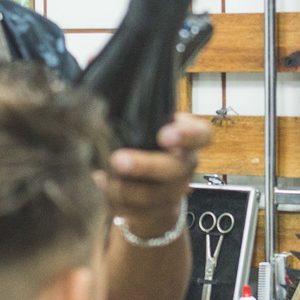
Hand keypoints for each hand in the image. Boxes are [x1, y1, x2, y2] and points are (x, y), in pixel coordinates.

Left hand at [105, 114, 212, 236]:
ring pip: (152, 195)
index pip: (202, 134)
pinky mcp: (157, 213)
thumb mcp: (146, 125)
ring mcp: (173, 192)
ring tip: (101, 176)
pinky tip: (99, 186)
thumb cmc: (145, 144)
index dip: (188, 136)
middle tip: (118, 160)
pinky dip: (113, 201)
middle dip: (145, 166)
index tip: (164, 135)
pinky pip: (136, 212)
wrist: (150, 187)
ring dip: (124, 188)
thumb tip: (97, 85)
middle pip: (174, 168)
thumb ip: (134, 112)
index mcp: (188, 140)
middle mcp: (185, 166)